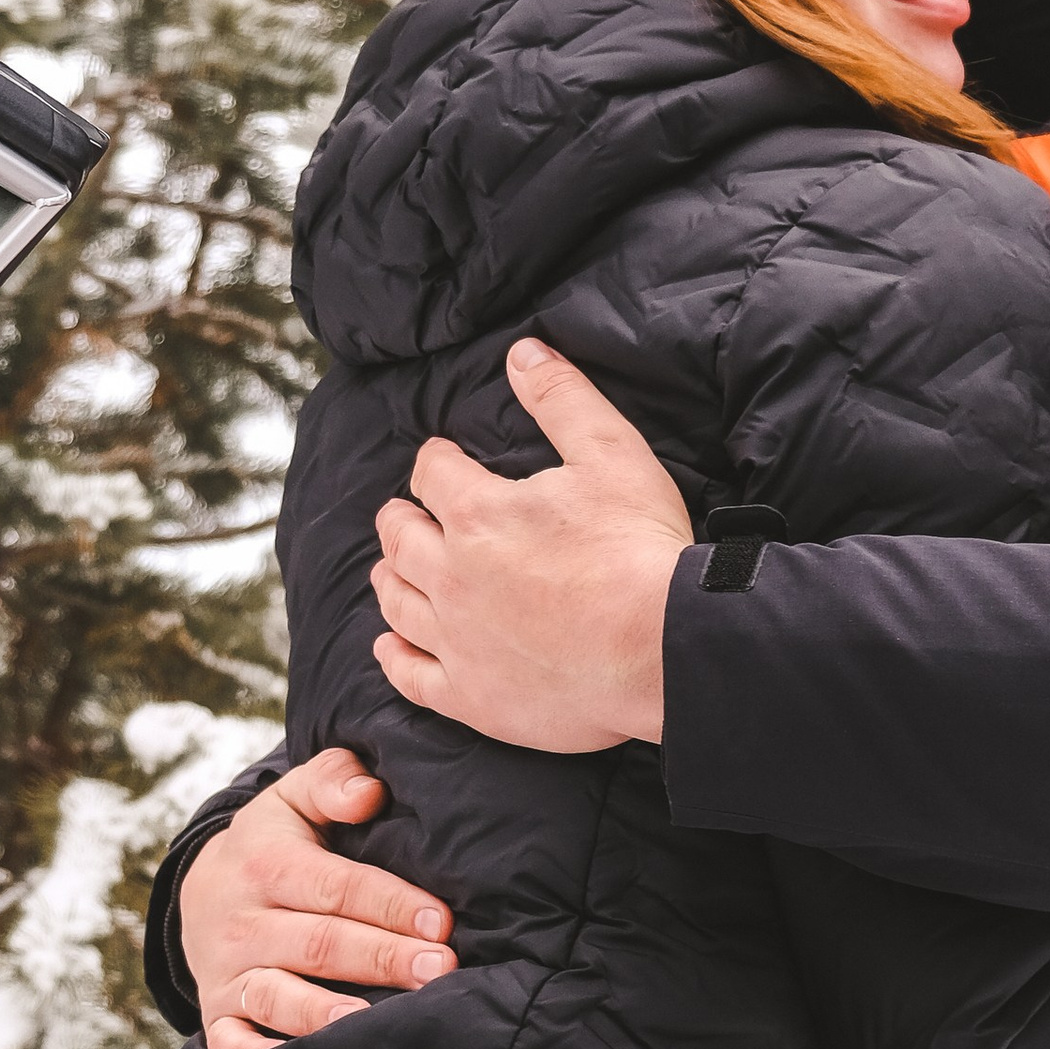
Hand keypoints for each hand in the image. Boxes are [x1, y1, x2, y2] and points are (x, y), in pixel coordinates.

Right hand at [187, 747, 456, 1048]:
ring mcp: (228, 974)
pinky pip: (234, 1045)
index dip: (389, 903)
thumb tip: (370, 792)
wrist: (199, 894)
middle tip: (439, 970)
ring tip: (376, 1023)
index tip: (441, 920)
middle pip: (318, 944)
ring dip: (327, 1013)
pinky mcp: (218, 1016)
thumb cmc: (272, 845)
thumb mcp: (293, 799)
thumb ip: (333, 780)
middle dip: (381, 958)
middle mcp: (243, 923)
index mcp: (266, 864)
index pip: (334, 886)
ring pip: (278, 997)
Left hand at [370, 340, 692, 750]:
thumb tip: (523, 351)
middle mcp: (451, 575)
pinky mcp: (470, 696)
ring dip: (390, 577)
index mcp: (477, 513)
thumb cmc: (640, 550)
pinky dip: (393, 656)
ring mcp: (456, 640)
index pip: (433, 473)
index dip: (437, 461)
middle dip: (401, 518)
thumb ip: (562, 397)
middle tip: (406, 514)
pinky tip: (388, 646)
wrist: (661, 650)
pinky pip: (411, 675)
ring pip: (397, 601)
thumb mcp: (611, 453)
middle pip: (400, 537)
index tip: (444, 461)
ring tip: (391, 568)